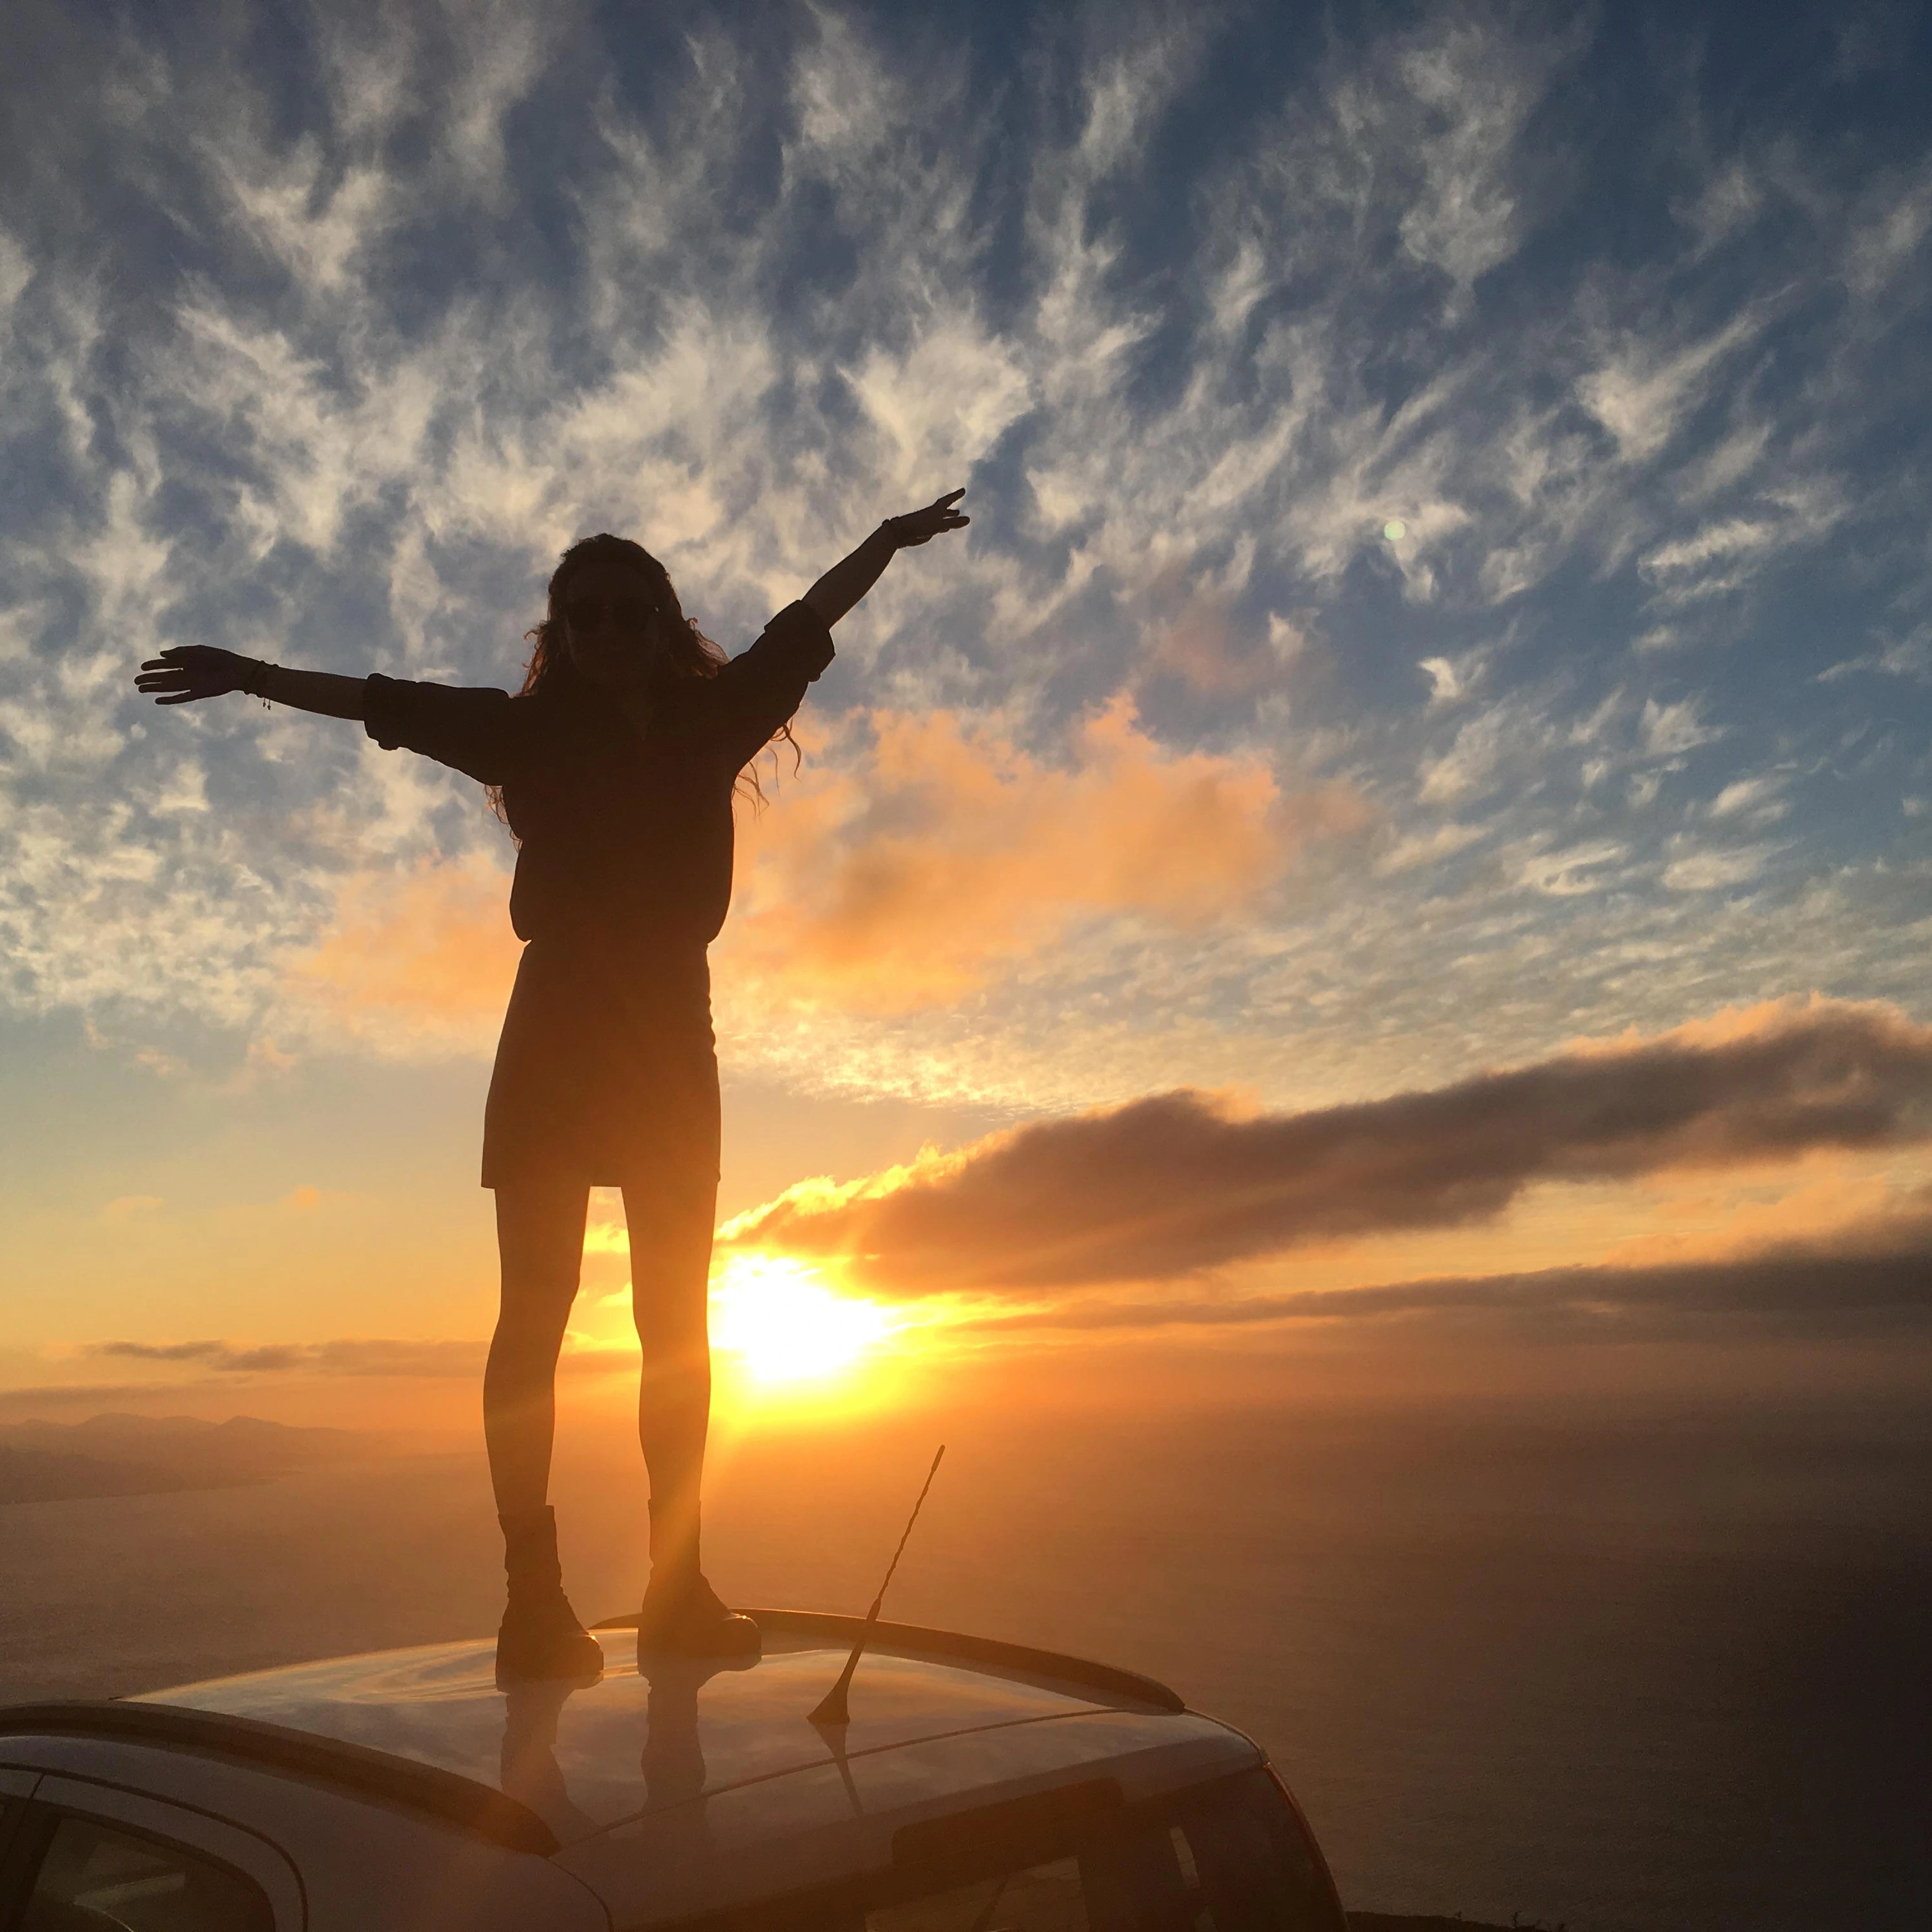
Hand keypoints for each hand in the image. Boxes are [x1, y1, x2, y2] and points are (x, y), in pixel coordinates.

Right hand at [135, 645, 258, 705]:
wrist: (237, 670)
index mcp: (187, 662)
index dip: (153, 666)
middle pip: (164, 677)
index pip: (165, 664)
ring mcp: (191, 684)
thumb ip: (180, 652)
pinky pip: (181, 697)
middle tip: (135, 680)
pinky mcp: (198, 693)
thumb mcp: (198, 651)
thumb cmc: (220, 657)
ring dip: (155, 688)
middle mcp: (187, 674)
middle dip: (150, 679)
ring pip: (169, 687)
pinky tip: (157, 700)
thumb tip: (161, 654)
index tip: (142, 667)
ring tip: (140, 689)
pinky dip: (169, 699)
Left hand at [885, 488, 968, 547]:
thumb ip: (953, 522)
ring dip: (949, 515)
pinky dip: (944, 525)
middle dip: (953, 506)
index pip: (948, 500)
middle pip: (944, 508)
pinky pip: (938, 526)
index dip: (956, 495)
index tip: (963, 490)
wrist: (901, 533)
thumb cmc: (919, 526)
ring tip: (956, 514)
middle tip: (961, 503)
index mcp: (935, 510)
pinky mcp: (925, 530)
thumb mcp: (938, 524)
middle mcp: (932, 514)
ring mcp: (929, 522)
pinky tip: (944, 528)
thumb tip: (968, 519)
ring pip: (942, 517)